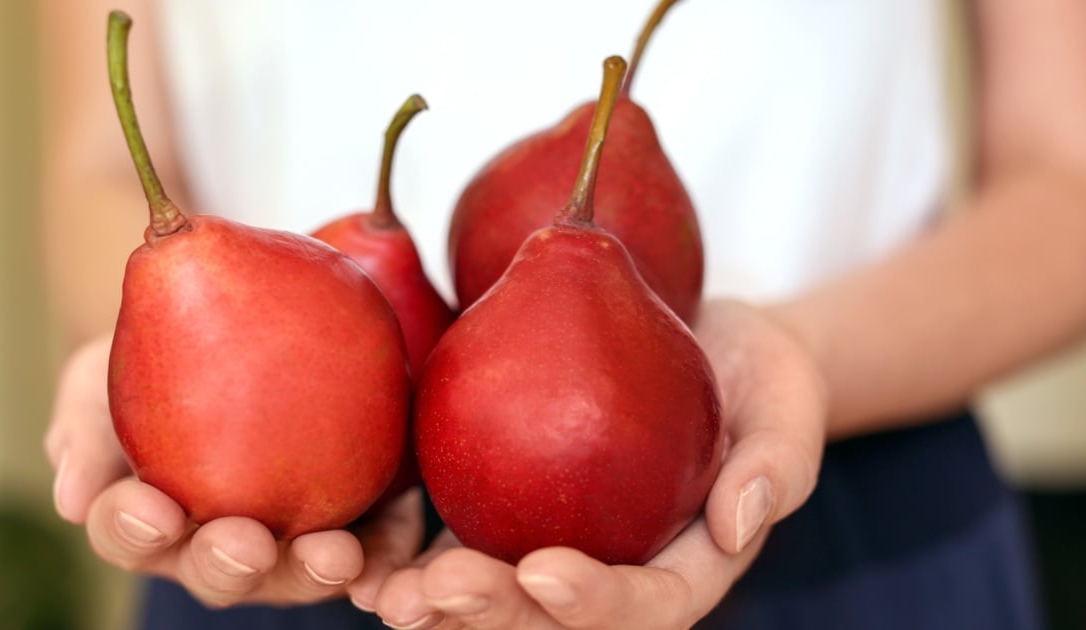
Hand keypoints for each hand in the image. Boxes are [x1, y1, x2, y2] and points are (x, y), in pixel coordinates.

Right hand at [44, 334, 422, 608]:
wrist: (245, 323)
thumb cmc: (160, 352)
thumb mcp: (108, 367)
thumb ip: (87, 417)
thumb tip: (72, 498)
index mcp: (151, 516)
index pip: (130, 531)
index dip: (135, 527)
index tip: (151, 508)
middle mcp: (219, 543)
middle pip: (219, 571)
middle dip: (231, 562)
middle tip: (246, 542)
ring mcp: (289, 543)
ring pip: (299, 573)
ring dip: (315, 571)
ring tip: (336, 552)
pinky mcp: (358, 522)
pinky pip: (376, 550)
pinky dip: (386, 558)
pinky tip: (393, 558)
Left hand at [370, 300, 827, 628]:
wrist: (699, 334)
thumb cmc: (753, 371)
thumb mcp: (785, 401)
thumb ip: (775, 461)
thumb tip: (741, 521)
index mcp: (679, 568)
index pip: (643, 608)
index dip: (594, 603)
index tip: (544, 571)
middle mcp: (606, 571)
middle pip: (548, 620)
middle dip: (491, 617)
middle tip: (432, 596)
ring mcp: (550, 543)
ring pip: (489, 596)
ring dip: (433, 604)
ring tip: (382, 596)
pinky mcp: (504, 502)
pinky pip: (448, 538)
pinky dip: (404, 554)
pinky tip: (358, 552)